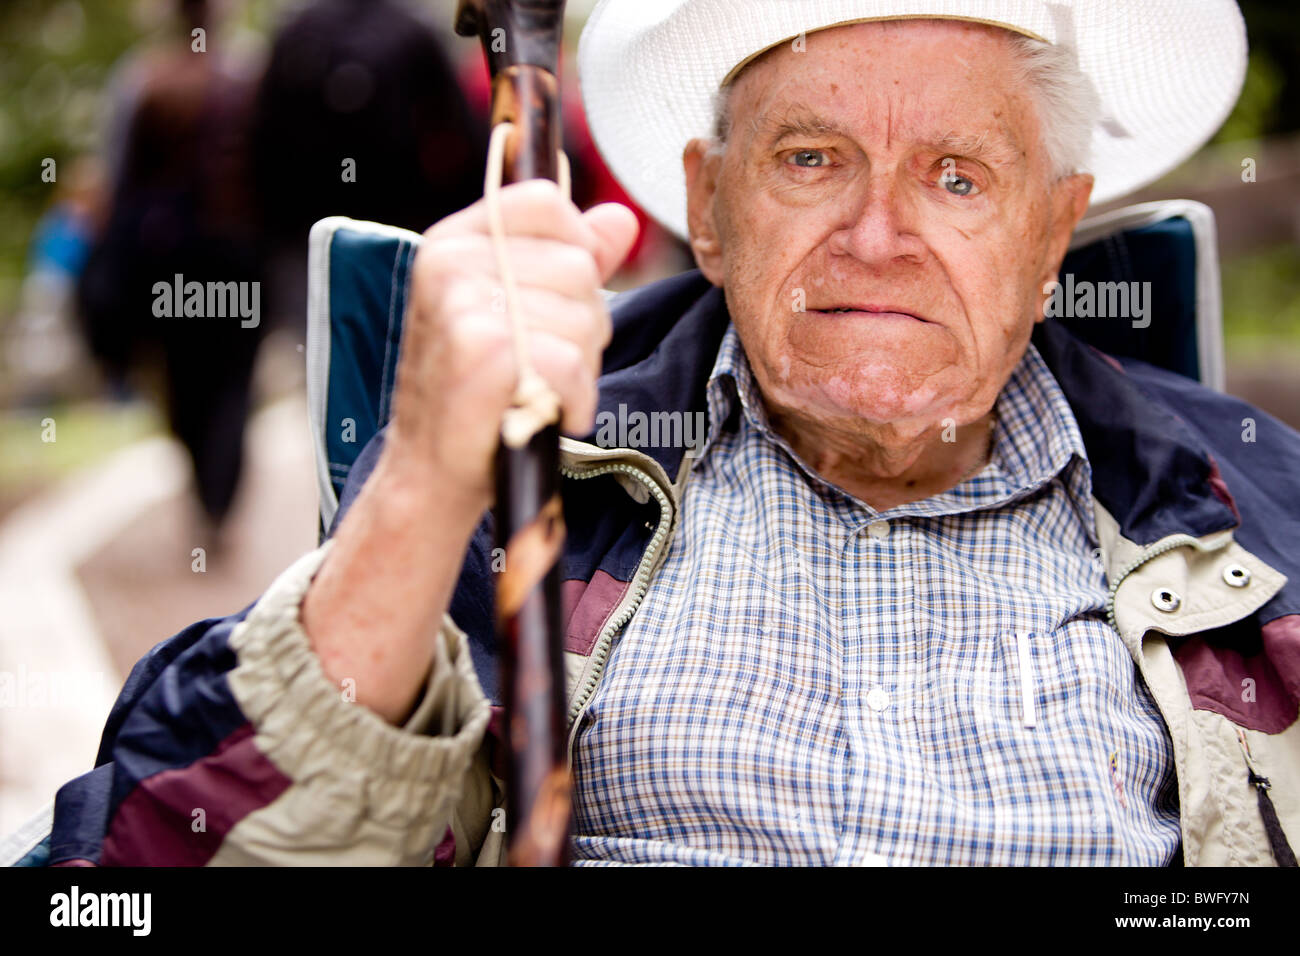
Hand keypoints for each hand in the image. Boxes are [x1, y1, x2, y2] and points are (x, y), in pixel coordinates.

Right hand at [388, 179, 639, 511]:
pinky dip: (575, 398)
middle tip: (545, 362)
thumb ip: (571, 257)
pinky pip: (572, 361)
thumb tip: (622, 218)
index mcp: (453, 241)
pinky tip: (547, 412)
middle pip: (578, 265)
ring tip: (540, 388)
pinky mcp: (484, 350)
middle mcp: (451, 262)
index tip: (559, 300)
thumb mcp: (519, 310)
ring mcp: (463, 303)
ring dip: (581, 366)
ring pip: (584, 315)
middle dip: (585, 324)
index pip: (545, 201)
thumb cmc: (479, 391)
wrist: (430, 471)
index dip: (577, 248)